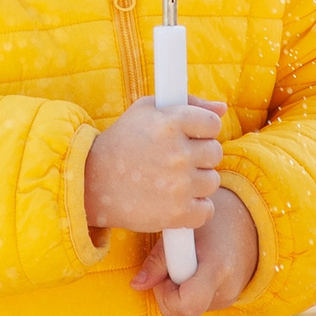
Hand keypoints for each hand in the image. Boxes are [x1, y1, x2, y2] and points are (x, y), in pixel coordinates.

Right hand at [85, 95, 224, 231]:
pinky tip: (176, 200)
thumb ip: (189, 102)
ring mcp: (179, 185)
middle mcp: (177, 153)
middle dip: (199, 155)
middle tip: (176, 159)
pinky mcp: (177, 213)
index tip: (187, 136)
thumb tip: (222, 108)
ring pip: (212, 181)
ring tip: (171, 180)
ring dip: (196, 182)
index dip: (201, 130)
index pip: (212, 124)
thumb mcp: (148, 109)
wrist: (92, 182)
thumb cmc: (123, 141)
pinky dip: (195, 209)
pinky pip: (206, 210)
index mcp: (171, 122)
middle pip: (215, 152)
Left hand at [132, 187, 257, 315]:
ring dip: (179, 289)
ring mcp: (229, 298)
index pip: (187, 304)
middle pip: (184, 311)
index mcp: (217, 267)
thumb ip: (159, 258)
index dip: (166, 294)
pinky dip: (190, 289)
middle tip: (173, 264)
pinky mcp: (227, 301)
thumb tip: (136, 285)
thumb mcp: (184, 229)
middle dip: (169, 292)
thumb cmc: (214, 219)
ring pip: (189, 308)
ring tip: (188, 261)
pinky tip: (197, 268)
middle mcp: (226, 289)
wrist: (251, 222)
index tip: (164, 272)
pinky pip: (198, 303)